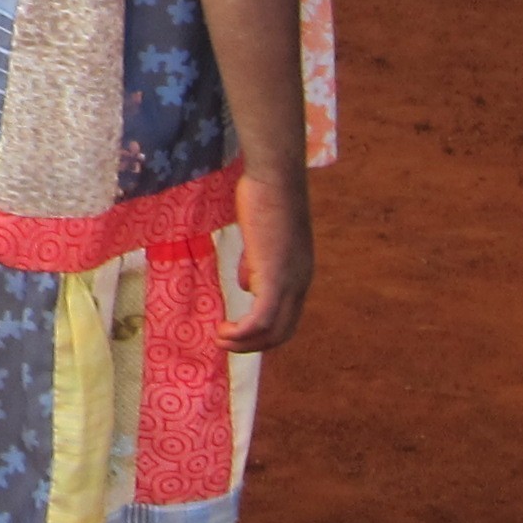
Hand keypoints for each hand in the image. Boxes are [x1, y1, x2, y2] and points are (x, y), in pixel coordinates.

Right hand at [218, 168, 312, 351]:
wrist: (275, 178)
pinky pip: (260, 320)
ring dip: (245, 342)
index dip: (262, 330)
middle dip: (253, 344)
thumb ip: (254, 263)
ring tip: (221, 339)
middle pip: (283, 332)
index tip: (236, 329)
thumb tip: (245, 285)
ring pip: (273, 331)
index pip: (288, 316)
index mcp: (299, 273)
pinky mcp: (275, 277)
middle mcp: (301, 283)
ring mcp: (290, 282)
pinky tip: (223, 329)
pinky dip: (241, 333)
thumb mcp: (260, 237)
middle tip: (226, 342)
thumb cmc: (265, 197)